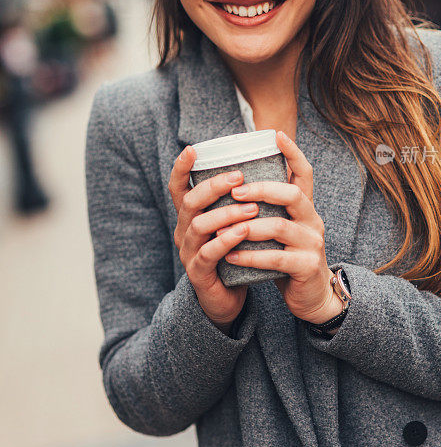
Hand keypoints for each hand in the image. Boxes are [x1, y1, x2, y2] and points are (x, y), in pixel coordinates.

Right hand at [168, 146, 259, 331]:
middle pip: (190, 202)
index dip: (182, 167)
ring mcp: (188, 252)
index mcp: (191, 215)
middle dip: (214, 187)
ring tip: (252, 208)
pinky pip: (208, 253)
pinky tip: (244, 232)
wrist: (228, 297)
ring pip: (199, 226)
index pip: (178, 187)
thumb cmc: (233, 252)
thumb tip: (256, 166)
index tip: (192, 149)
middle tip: (239, 177)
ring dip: (226, 214)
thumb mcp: (230, 223)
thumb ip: (236, 199)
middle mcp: (184, 230)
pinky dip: (227, 240)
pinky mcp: (198, 272)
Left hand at [216, 131, 337, 323]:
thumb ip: (266, 210)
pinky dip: (250, 256)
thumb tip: (232, 184)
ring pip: (280, 227)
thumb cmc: (287, 257)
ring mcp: (312, 244)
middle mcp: (312, 220)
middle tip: (235, 191)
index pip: (305, 173)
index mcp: (305, 208)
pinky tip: (230, 256)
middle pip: (291, 195)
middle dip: (262, 190)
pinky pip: (276, 259)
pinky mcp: (306, 267)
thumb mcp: (280, 229)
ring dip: (248, 227)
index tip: (276, 135)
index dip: (293, 153)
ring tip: (222, 230)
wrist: (311, 297)